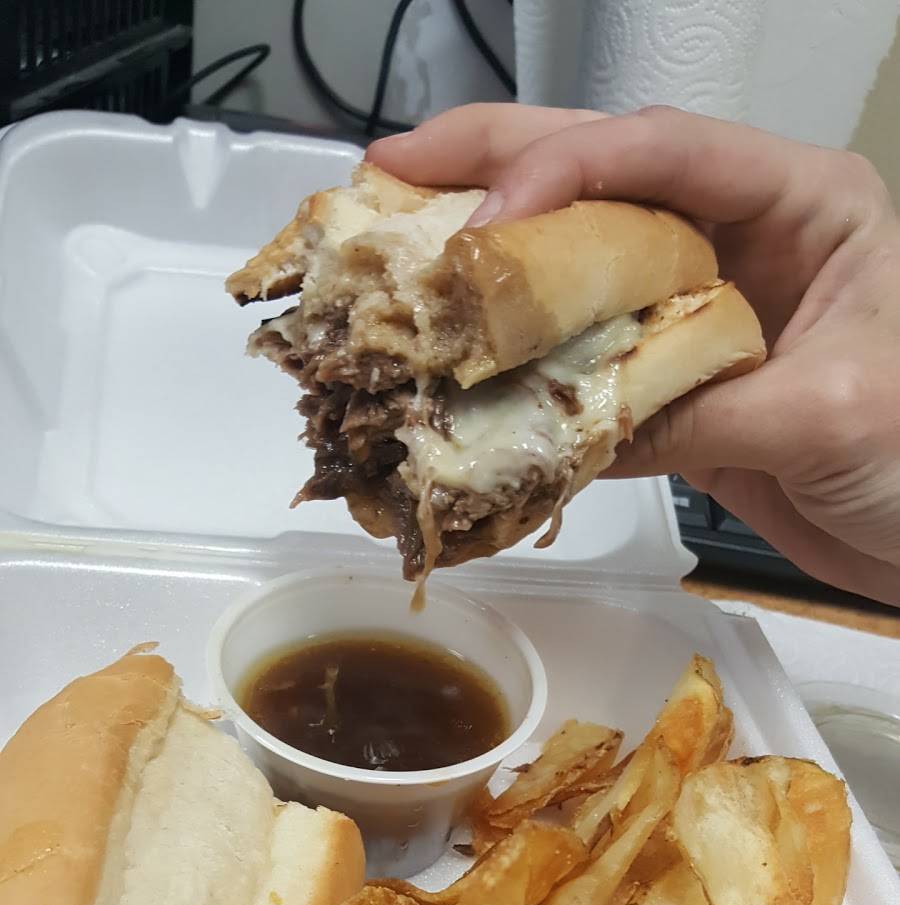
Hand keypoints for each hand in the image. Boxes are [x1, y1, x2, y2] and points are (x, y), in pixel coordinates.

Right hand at [370, 105, 899, 603]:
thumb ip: (706, 407)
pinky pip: (589, 368)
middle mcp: (741, 239)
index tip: (485, 214)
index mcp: (799, 203)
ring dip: (493, 271)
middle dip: (494, 168)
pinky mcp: (680, 387)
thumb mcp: (830, 414)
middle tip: (388, 175)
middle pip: (603, 178)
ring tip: (402, 264)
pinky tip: (463, 373)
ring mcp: (702, 312)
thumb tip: (581, 424)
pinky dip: (528, 378)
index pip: (664, 151)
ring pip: (581, 269)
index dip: (565, 167)